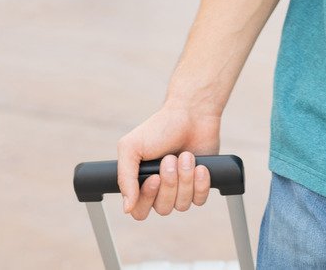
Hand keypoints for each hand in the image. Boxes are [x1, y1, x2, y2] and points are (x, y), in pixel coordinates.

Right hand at [115, 102, 221, 221]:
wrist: (191, 114)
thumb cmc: (159, 128)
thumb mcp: (131, 147)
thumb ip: (124, 178)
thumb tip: (126, 208)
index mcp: (141, 183)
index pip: (139, 211)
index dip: (147, 198)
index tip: (155, 177)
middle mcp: (161, 190)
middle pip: (163, 208)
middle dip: (169, 183)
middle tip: (171, 158)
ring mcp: (181, 189)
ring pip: (182, 205)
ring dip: (185, 179)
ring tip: (186, 156)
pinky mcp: (199, 186)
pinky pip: (199, 200)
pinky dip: (201, 184)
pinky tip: (200, 167)